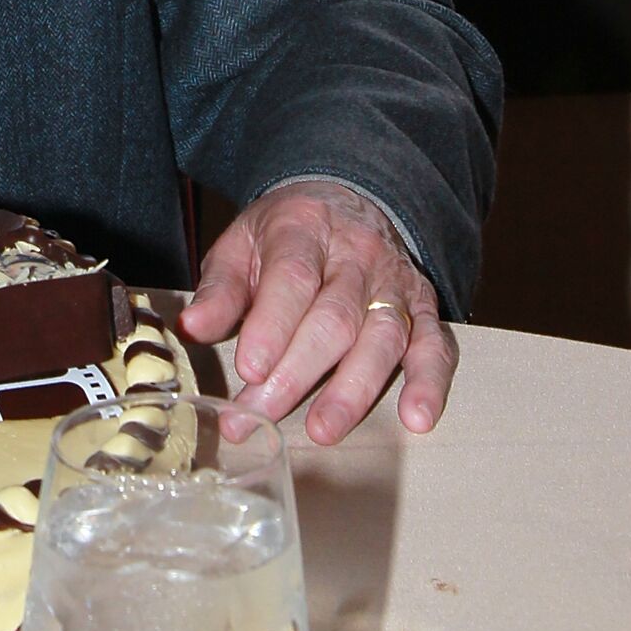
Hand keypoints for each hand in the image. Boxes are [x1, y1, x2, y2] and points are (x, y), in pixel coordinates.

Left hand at [181, 180, 457, 444]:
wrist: (346, 199)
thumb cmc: (285, 236)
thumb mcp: (242, 244)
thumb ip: (220, 288)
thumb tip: (193, 329)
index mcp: (304, 227)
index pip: (292, 277)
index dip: (272, 325)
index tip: (249, 368)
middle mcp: (357, 253)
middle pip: (334, 317)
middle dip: (297, 372)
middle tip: (261, 414)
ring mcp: (395, 281)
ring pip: (383, 337)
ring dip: (353, 389)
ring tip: (322, 430)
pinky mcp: (424, 307)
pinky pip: (437, 344)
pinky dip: (430, 383)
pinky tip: (417, 418)